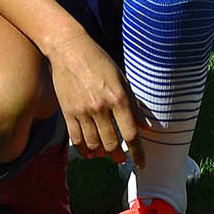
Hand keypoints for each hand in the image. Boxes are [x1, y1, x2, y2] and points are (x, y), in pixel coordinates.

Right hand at [46, 28, 137, 160]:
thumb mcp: (122, 79)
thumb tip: (146, 127)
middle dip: (119, 156)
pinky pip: (76, 140)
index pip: (131, 134)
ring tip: (106, 154)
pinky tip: (90, 152)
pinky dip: (84, 150)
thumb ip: (134, 105)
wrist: (69, 49)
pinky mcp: (67, 113)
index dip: (138, 153)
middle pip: (112, 144)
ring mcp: (82, 111)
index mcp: (118, 98)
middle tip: (122, 158)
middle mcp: (101, 107)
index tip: (141, 164)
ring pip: (94, 145)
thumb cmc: (99, 61)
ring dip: (102, 154)